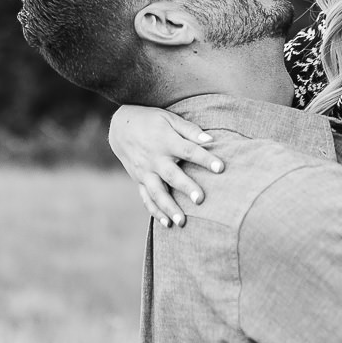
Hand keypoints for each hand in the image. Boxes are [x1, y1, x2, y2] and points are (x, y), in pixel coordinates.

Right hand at [108, 104, 221, 226]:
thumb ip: (190, 130)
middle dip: (186, 188)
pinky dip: (155, 211)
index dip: (205, 159)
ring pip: (157, 192)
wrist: (120, 127)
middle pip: (172, 175)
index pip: (189, 151)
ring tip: (182, 222)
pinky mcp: (138, 180)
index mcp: (166, 141)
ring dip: (169, 208)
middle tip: (200, 200)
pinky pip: (146, 198)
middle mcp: (155, 158)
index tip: (220, 168)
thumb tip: (211, 140)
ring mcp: (145, 172)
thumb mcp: (169, 119)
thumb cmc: (151, 121)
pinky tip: (167, 223)